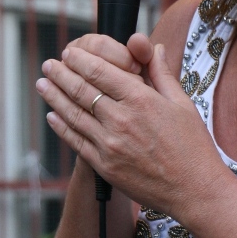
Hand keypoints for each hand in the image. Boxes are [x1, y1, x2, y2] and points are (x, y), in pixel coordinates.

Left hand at [36, 35, 225, 221]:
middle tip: (49, 64)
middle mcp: (122, 120)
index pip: (101, 72)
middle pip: (82, 90)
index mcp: (142, 99)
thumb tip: (152, 47)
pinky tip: (52, 115)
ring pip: (74, 114)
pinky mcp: (105, 166)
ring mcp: (110, 145)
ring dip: (55, 97)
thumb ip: (161, 74)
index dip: (81, 60)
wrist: (194, 190)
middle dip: (62, 74)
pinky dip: (61, 126)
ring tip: (42, 84)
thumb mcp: (182, 103)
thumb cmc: (193, 145)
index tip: (70, 53)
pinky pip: (77, 141)